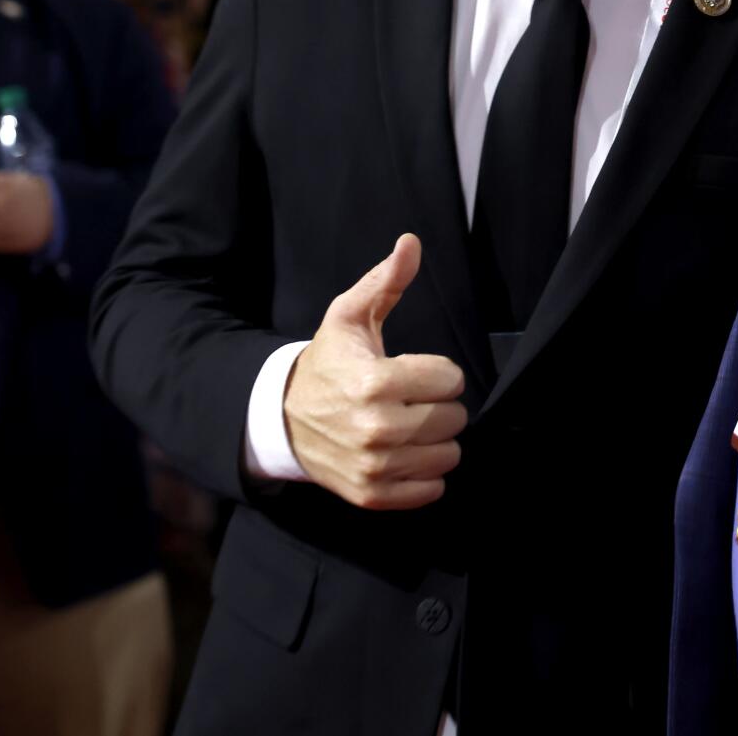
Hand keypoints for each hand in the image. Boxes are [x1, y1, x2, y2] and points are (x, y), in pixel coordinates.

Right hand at [282, 235, 466, 510]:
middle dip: (439, 405)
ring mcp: (374, 467)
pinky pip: (432, 490)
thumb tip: (410, 243)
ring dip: (436, 440)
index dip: (439, 372)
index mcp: (374, 382)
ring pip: (448, 455)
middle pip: (453, 419)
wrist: (284, 418)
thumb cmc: (328, 362)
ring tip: (411, 425)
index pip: (450, 380)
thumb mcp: (349, 315)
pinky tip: (406, 453)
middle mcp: (375, 429)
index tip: (417, 372)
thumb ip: (385, 281)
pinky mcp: (372, 495)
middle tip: (413, 399)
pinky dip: (426, 474)